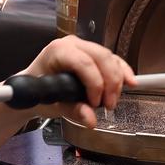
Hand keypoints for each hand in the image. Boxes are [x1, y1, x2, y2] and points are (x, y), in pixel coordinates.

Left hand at [20, 35, 135, 127]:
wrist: (34, 87)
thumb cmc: (39, 92)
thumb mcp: (53, 104)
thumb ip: (73, 111)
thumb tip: (91, 120)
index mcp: (58, 51)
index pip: (85, 63)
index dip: (95, 84)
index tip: (96, 104)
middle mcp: (72, 44)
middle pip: (102, 58)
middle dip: (110, 83)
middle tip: (109, 105)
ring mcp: (84, 46)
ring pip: (110, 58)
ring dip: (117, 81)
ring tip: (112, 101)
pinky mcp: (94, 53)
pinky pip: (113, 59)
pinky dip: (123, 71)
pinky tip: (131, 82)